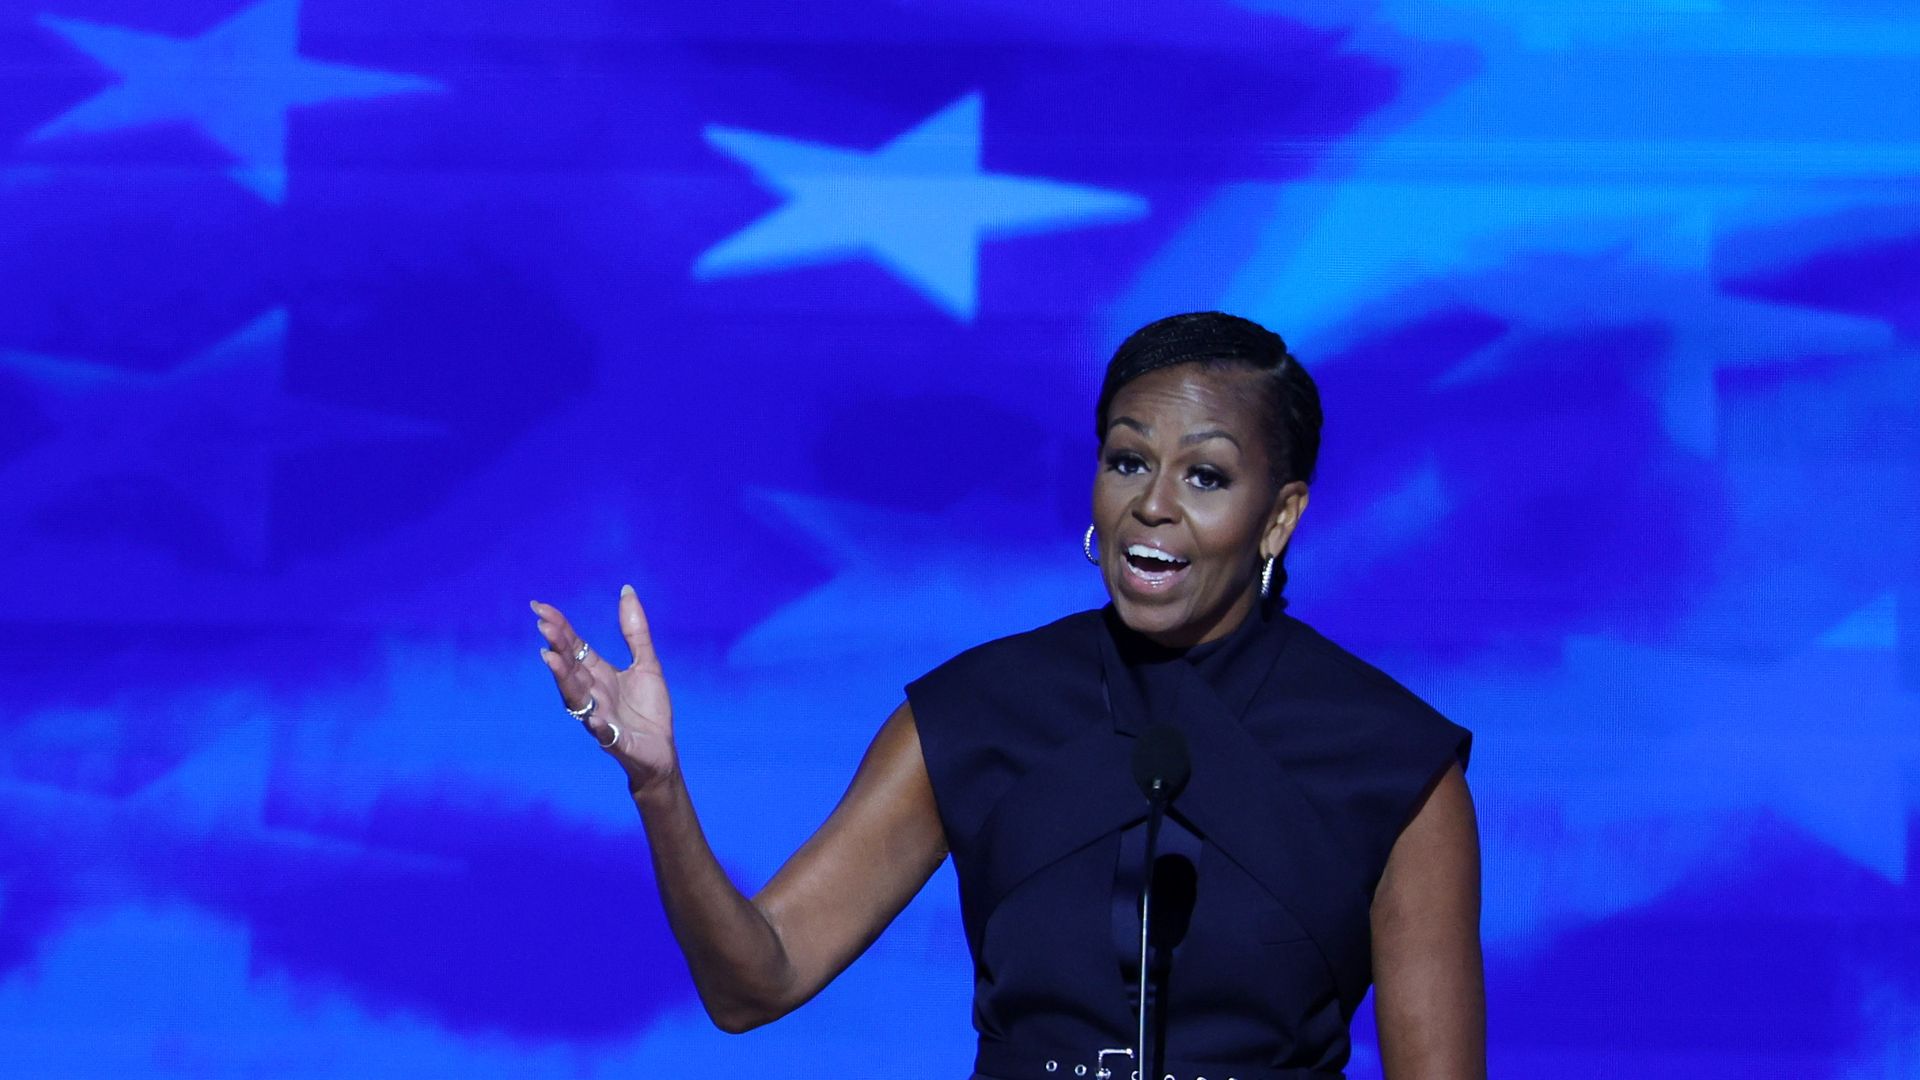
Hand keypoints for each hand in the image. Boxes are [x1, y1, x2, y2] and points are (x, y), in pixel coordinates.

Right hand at [531, 586, 676, 794]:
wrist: (661, 751)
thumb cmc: (648, 709)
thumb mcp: (646, 663)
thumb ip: (636, 631)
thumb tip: (626, 590)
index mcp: (598, 674)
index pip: (574, 647)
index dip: (559, 627)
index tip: (540, 606)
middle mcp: (592, 693)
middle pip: (570, 666)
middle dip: (557, 646)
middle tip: (544, 625)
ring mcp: (599, 716)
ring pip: (576, 696)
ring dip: (563, 678)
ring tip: (552, 659)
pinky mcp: (614, 739)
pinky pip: (603, 732)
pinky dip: (598, 725)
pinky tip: (594, 718)